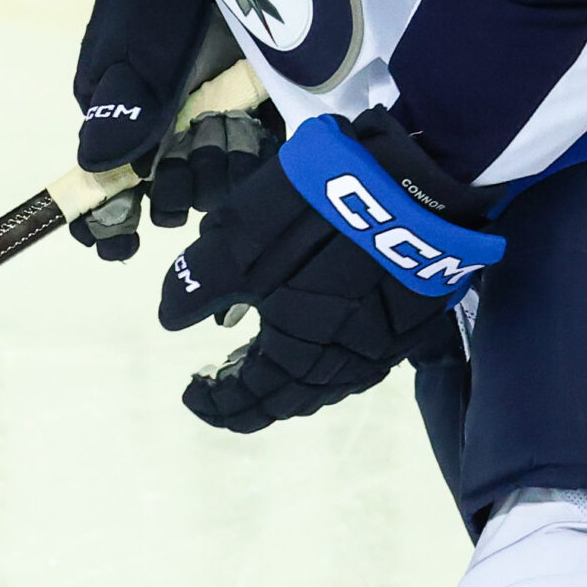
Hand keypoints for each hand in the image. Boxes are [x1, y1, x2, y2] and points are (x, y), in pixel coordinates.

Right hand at [68, 0, 272, 257]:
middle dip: (170, 196)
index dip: (105, 222)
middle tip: (178, 174)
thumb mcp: (131, 39)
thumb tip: (95, 164)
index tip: (116, 242)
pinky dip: (263, 163)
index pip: (103, 189)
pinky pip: (266, 159)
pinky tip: (262, 149)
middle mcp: (168, 134)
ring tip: (221, 144)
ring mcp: (219, 125)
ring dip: (216, 179)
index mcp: (120, 121)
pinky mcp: (268, 114)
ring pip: (215, 183)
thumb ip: (119, 99)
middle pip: (164, 194)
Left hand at [159, 109, 505, 432]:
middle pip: (290, 400)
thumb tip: (170, 319)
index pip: (248, 401)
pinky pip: (359, 358)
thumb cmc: (315, 216)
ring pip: (328, 382)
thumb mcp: (236, 241)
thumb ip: (198, 283)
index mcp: (296, 358)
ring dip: (290, 378)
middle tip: (222, 375)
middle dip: (251, 395)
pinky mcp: (410, 317)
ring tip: (262, 357)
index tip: (191, 389)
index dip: (215, 401)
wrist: (416, 184)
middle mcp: (343, 367)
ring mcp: (383, 346)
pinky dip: (327, 356)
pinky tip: (316, 332)